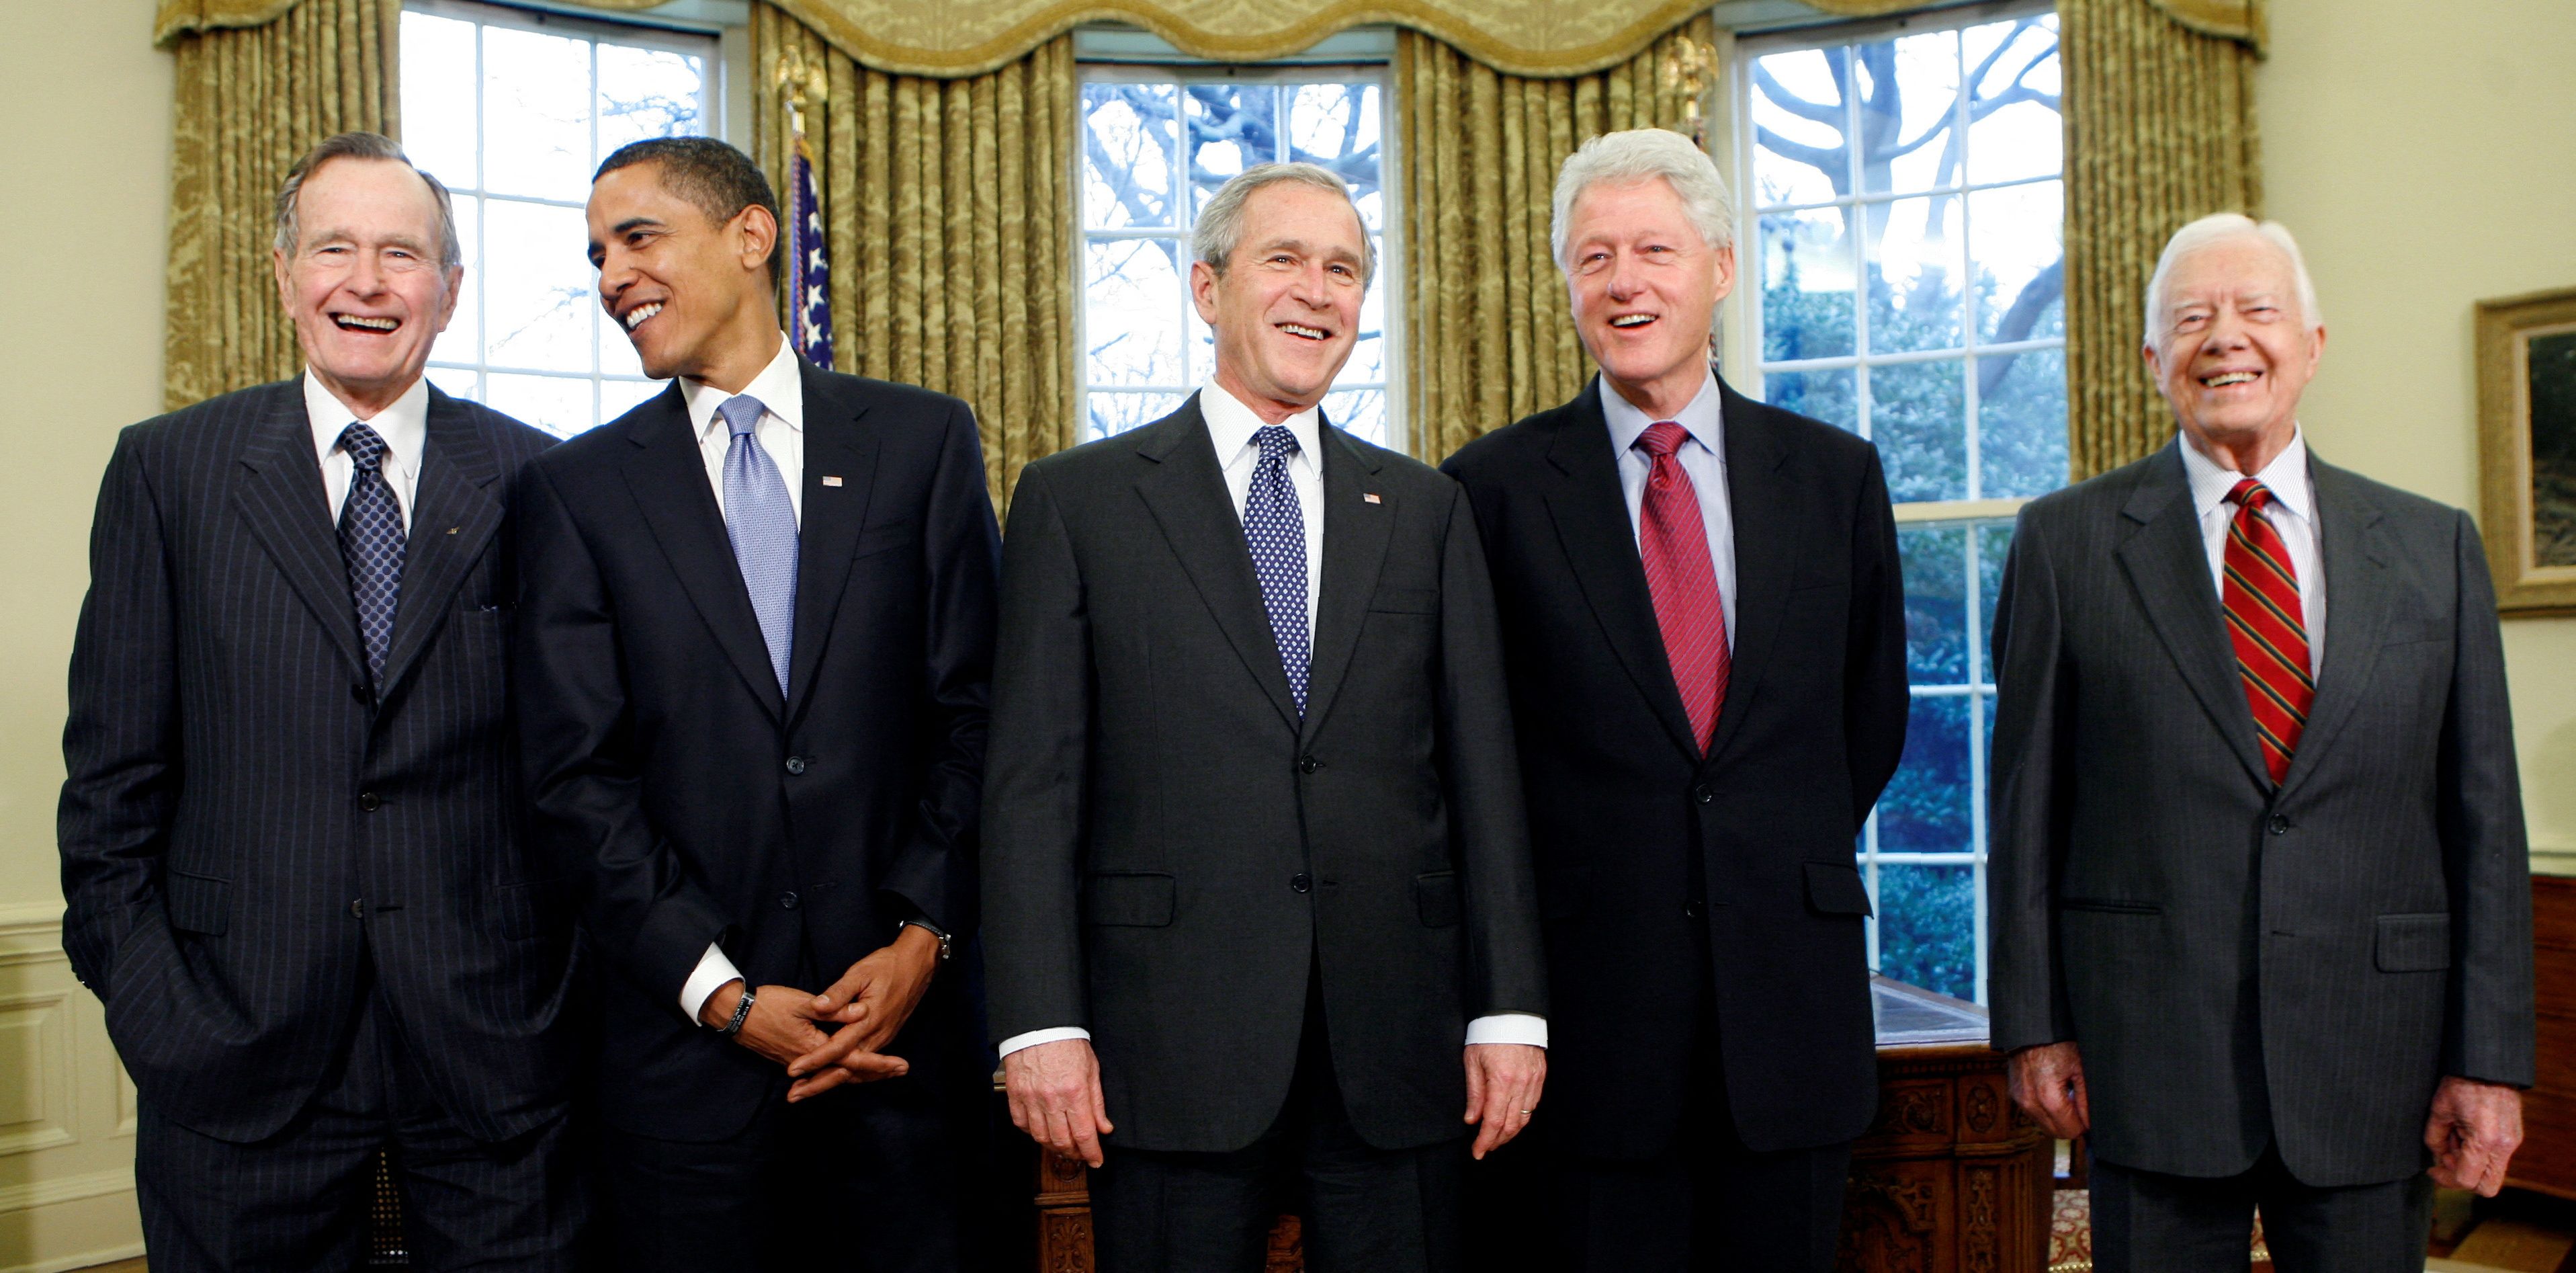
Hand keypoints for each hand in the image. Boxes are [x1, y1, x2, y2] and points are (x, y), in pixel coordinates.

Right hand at [698, 980, 909, 1095]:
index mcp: (815, 1047)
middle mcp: (809, 1061)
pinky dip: (840, 1072)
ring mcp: (799, 1063)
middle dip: (875, 1072)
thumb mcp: (803, 1003)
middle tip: (901, 1071)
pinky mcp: (793, 1059)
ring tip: (884, 1072)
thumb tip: (862, 1011)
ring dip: (860, 1074)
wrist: (735, 1014)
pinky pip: (823, 1071)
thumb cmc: (768, 1004)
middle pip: (848, 1073)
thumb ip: (834, 1008)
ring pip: (836, 1074)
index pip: (854, 1060)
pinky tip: (849, 1070)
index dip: (879, 1063)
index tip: (900, 1065)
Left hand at [784, 926, 941, 1100]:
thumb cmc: (886, 965)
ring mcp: (882, 1039)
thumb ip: (839, 993)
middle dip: (819, 1084)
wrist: (917, 965)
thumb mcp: (860, 973)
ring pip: (856, 1070)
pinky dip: (847, 1075)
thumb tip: (818, 1006)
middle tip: (793, 1096)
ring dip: (830, 1082)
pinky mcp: (885, 1037)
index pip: (836, 1048)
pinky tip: (833, 1079)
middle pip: (846, 1069)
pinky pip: (864, 1065)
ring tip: (805, 1091)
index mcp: (868, 1021)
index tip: (793, 1071)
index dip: (814, 1060)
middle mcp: (876, 1036)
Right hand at [1004, 1039, 1112, 1167]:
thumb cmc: (1068, 1044)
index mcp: (1075, 1091)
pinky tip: (1042, 1130)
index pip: (1084, 1134)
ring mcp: (1031, 1097)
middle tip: (1081, 1153)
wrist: (1041, 1026)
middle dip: (1074, 1153)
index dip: (1091, 1152)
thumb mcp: (1092, 1070)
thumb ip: (1097, 1102)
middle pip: (1062, 1140)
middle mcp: (1052, 1098)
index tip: (1097, 1160)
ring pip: (1041, 1137)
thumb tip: (1104, 1128)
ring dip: (1053, 1147)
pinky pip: (1021, 1124)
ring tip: (1063, 1146)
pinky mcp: (1016, 1094)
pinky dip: (1032, 1133)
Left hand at [1463, 1043, 1545, 1159]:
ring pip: (1524, 1119)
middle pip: (1511, 1125)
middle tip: (1485, 1148)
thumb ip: (1474, 1093)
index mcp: (1501, 1081)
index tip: (1477, 1152)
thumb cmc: (1488, 1034)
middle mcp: (1521, 1084)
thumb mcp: (1472, 1061)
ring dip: (1510, 1133)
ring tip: (1496, 1138)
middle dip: (1497, 1141)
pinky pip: (1533, 1106)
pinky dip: (1522, 1118)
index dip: (1485, 1141)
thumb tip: (1472, 1120)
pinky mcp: (1540, 1077)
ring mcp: (1534, 1081)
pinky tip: (1511, 1121)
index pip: (1494, 1122)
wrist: (1511, 1014)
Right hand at [2008, 1042, 2089, 1138]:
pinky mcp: (2015, 1095)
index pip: (2069, 1131)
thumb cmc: (2057, 1044)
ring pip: (2044, 1126)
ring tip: (2066, 1097)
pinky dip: (2045, 1111)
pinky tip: (2052, 1093)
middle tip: (2078, 1105)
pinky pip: (2034, 1114)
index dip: (2083, 1125)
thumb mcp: (2080, 1069)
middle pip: (2056, 1133)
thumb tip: (2090, 1123)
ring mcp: (2019, 1100)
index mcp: (2048, 1097)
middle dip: (2070, 1124)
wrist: (2030, 1029)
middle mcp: (2030, 1103)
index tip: (2088, 1113)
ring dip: (2057, 1119)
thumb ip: (2086, 1100)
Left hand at [2425, 1076, 2522, 1195]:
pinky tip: (2465, 1134)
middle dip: (2462, 1177)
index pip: (2468, 1180)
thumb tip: (2438, 1159)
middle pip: (2486, 1186)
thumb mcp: (2439, 1111)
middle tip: (2446, 1156)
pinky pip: (2496, 1158)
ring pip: (2491, 1174)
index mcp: (2485, 1140)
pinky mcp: (2514, 1137)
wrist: (2487, 1064)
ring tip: (2455, 1137)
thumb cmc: (2461, 1083)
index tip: (2434, 1169)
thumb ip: (2435, 1140)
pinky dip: (2479, 1154)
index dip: (2447, 1179)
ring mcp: (2512, 1142)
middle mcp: (2504, 1146)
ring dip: (2469, 1164)